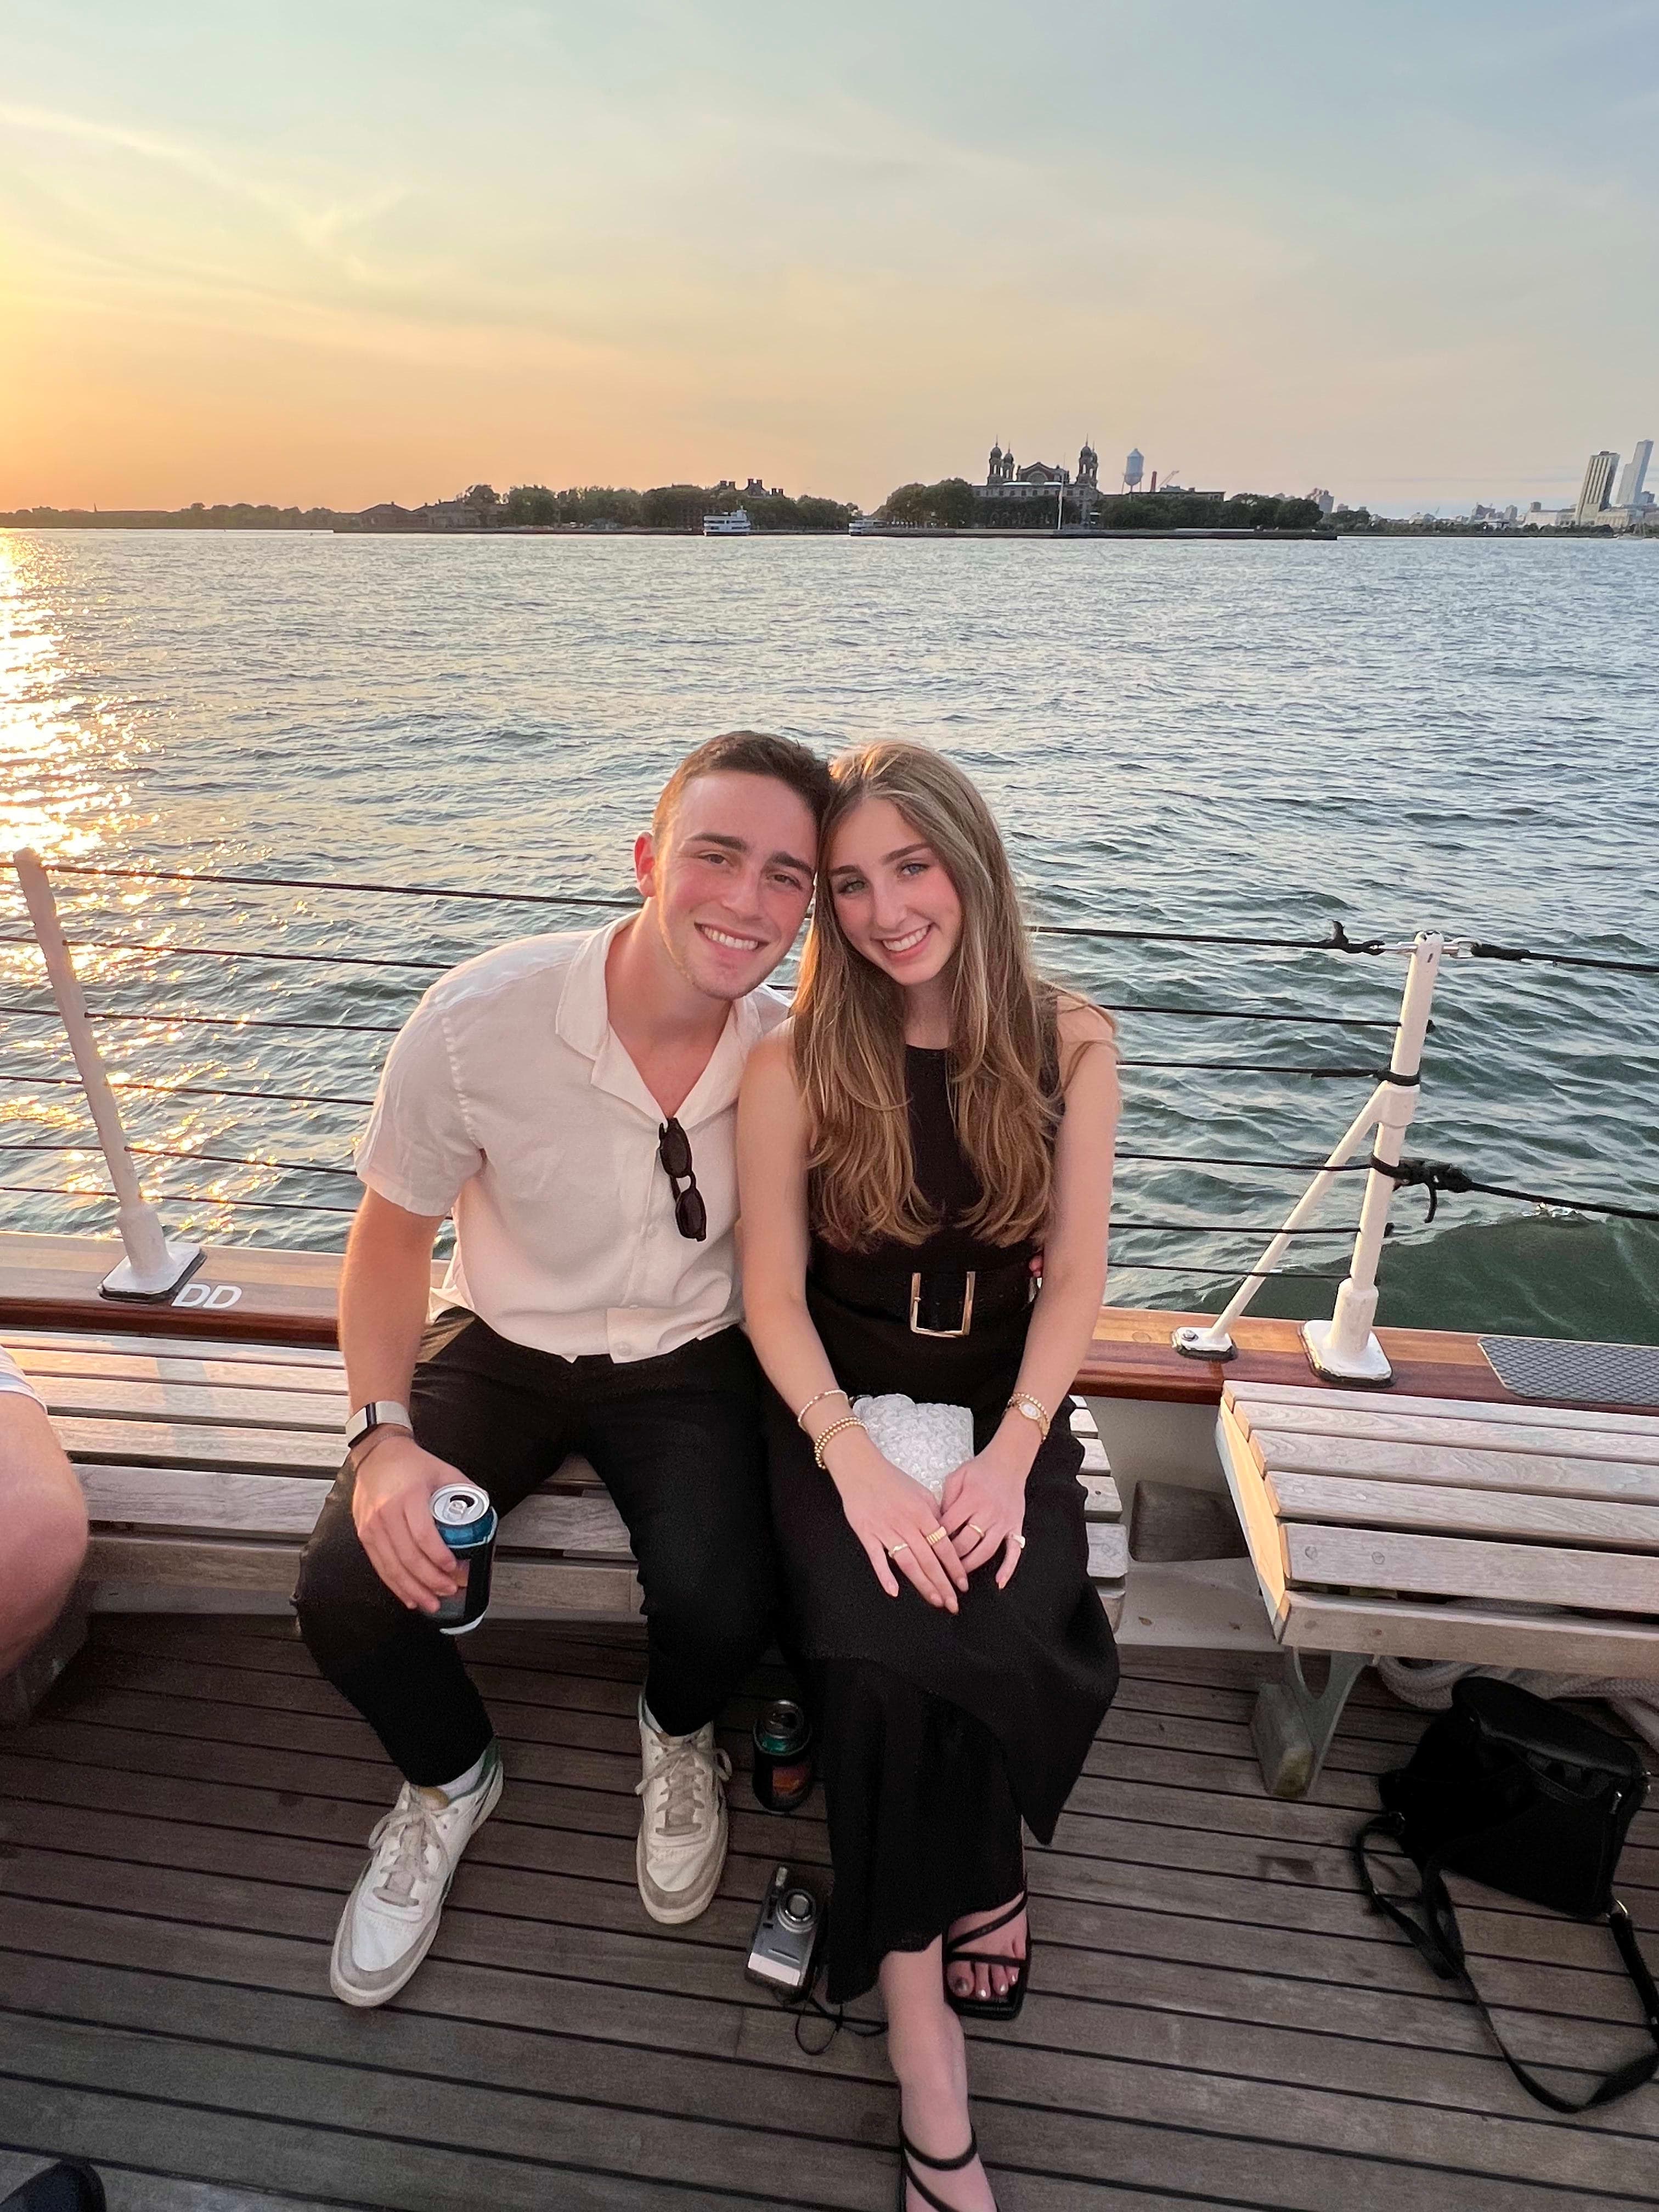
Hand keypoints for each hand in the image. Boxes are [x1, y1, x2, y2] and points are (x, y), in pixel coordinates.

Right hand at [351, 1432, 466, 1612]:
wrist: (378, 1454)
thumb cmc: (412, 1463)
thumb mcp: (444, 1471)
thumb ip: (466, 1492)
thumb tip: (485, 1514)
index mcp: (409, 1496)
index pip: (423, 1534)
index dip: (438, 1557)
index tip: (455, 1568)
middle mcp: (386, 1512)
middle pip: (408, 1557)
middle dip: (430, 1580)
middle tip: (449, 1590)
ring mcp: (372, 1525)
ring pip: (392, 1567)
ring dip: (413, 1590)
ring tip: (432, 1603)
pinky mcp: (365, 1534)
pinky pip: (380, 1566)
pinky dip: (395, 1585)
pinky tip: (409, 1596)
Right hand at [830, 1443, 968, 1611]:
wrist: (861, 1469)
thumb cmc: (892, 1480)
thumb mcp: (921, 1492)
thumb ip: (934, 1514)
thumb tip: (946, 1536)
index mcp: (922, 1513)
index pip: (943, 1545)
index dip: (954, 1567)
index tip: (963, 1585)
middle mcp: (906, 1523)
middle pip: (929, 1559)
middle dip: (943, 1584)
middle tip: (953, 1604)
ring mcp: (886, 1530)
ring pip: (908, 1563)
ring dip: (923, 1584)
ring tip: (935, 1601)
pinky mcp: (867, 1534)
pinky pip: (877, 1558)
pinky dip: (885, 1575)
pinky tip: (894, 1591)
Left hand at [940, 1434, 1030, 1587]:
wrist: (1008, 1462)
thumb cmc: (980, 1469)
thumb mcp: (957, 1477)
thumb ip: (945, 1499)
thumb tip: (936, 1524)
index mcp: (971, 1499)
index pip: (948, 1527)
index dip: (936, 1540)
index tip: (927, 1549)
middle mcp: (988, 1513)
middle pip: (966, 1543)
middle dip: (950, 1558)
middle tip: (940, 1567)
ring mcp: (1003, 1522)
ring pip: (986, 1551)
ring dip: (971, 1566)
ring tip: (959, 1578)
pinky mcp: (1015, 1527)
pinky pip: (1014, 1551)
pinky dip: (1008, 1568)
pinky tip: (999, 1582)